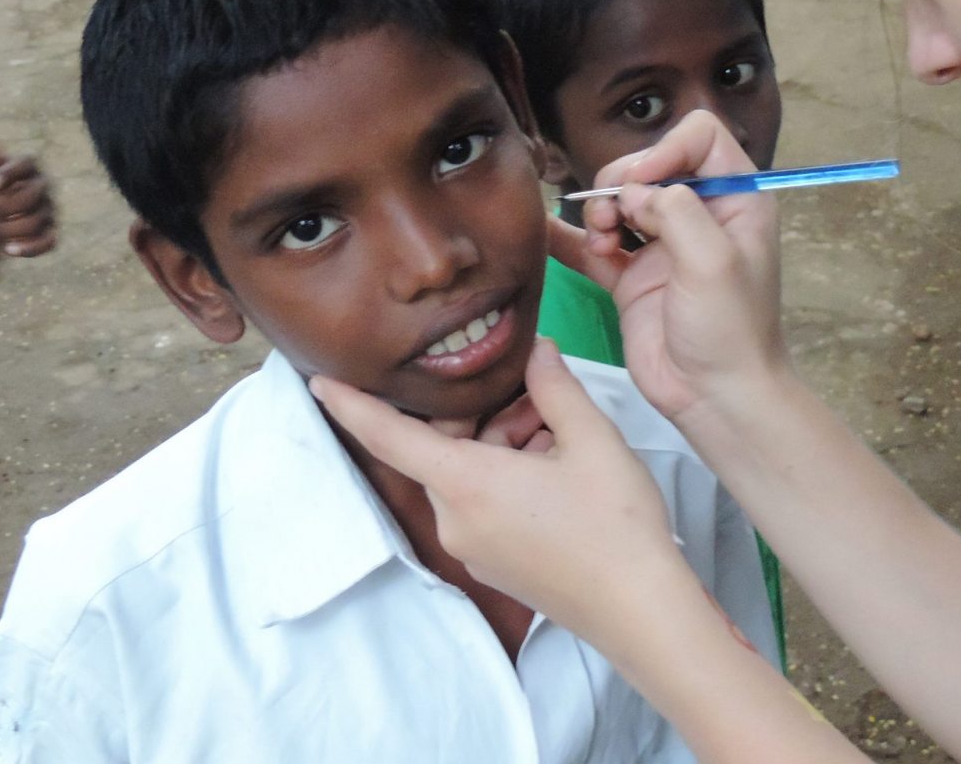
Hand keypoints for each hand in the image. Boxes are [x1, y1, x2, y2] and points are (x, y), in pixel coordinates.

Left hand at [0, 143, 55, 257]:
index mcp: (29, 167)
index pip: (25, 165)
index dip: (8, 175)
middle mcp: (44, 187)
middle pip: (29, 197)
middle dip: (2, 207)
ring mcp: (49, 210)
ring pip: (35, 221)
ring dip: (8, 228)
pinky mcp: (50, 231)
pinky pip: (49, 242)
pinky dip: (31, 248)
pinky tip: (8, 249)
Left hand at [311, 338, 689, 648]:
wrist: (641, 609)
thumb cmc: (614, 522)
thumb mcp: (592, 439)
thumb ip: (555, 386)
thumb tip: (537, 350)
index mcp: (466, 484)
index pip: (390, 437)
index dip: (352, 405)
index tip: (319, 380)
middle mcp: (456, 520)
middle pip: (447, 448)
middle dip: (489, 413)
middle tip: (547, 401)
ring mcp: (474, 548)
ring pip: (471, 474)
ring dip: (507, 444)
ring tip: (567, 437)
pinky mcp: (495, 564)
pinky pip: (486, 503)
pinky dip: (511, 475)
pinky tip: (562, 469)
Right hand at [550, 111, 788, 425]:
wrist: (715, 397)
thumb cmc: (730, 329)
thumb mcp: (715, 260)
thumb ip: (676, 210)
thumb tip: (633, 192)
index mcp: (737, 199)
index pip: (700, 137)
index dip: (666, 148)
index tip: (646, 184)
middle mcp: (700, 215)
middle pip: (651, 165)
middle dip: (623, 181)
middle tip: (613, 216)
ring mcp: (663, 246)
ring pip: (621, 201)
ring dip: (600, 210)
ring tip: (601, 239)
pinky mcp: (632, 278)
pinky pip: (595, 245)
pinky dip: (573, 238)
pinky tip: (548, 232)